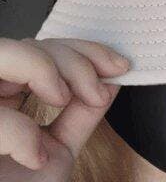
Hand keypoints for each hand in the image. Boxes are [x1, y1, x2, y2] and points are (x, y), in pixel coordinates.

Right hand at [0, 37, 129, 180]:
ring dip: (43, 68)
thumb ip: (81, 113)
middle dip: (72, 59)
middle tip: (96, 90)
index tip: (120, 67)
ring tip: (62, 100)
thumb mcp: (57, 152)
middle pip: (26, 44)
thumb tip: (112, 78)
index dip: (84, 49)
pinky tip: (35, 156)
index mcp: (5, 96)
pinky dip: (18, 131)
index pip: (44, 48)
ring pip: (2, 53)